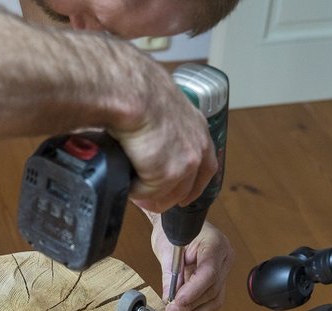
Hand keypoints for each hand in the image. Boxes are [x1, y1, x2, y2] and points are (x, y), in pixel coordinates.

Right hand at [112, 65, 217, 212]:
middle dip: (172, 197)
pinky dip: (135, 192)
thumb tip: (146, 133)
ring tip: (134, 195)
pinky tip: (125, 183)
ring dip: (151, 197)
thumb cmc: (135, 88)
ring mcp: (186, 162)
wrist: (129, 90)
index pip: (205, 163)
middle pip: (191, 185)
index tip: (183, 193)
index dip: (193, 182)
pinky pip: (147, 193)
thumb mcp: (160, 104)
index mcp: (198, 126)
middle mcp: (198, 145)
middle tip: (152, 201)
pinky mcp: (168, 174)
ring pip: (170, 193)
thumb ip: (161, 124)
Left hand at [146, 212, 231, 310]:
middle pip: (213, 288)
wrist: (178, 226)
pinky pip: (212, 297)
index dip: (194, 290)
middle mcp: (225, 256)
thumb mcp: (167, 250)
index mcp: (215, 243)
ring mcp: (224, 268)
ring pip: (215, 297)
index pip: (209, 272)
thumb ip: (170, 275)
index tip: (177, 301)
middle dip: (191, 304)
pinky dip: (198, 308)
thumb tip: (169, 297)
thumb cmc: (174, 232)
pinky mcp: (218, 278)